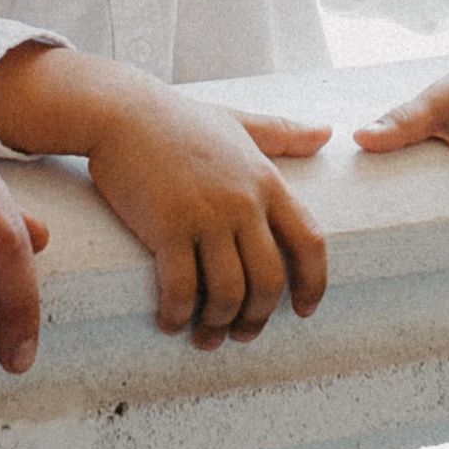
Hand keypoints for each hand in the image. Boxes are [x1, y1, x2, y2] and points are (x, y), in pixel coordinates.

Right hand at [83, 93, 330, 349]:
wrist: (121, 112)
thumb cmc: (179, 119)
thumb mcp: (238, 122)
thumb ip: (283, 132)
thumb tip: (327, 132)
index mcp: (266, 181)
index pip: (310, 243)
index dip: (313, 284)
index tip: (303, 310)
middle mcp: (243, 202)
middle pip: (269, 279)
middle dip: (258, 317)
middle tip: (242, 334)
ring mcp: (206, 216)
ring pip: (229, 292)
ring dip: (218, 324)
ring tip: (204, 337)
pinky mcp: (168, 227)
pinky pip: (182, 288)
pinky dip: (178, 314)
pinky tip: (170, 322)